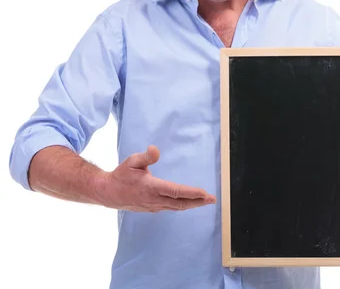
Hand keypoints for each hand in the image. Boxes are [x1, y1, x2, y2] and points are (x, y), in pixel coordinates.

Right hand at [100, 145, 215, 211]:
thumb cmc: (121, 175)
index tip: (205, 193)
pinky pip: (171, 208)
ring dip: (192, 204)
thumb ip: (146, 156)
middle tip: (212, 199)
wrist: (108, 193)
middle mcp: (154, 199)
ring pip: (176, 207)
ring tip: (206, 201)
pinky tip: (190, 202)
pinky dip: (182, 205)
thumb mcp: (132, 161)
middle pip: (180, 203)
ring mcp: (153, 206)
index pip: (175, 191)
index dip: (191, 193)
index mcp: (151, 187)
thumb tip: (155, 149)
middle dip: (198, 202)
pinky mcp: (152, 208)